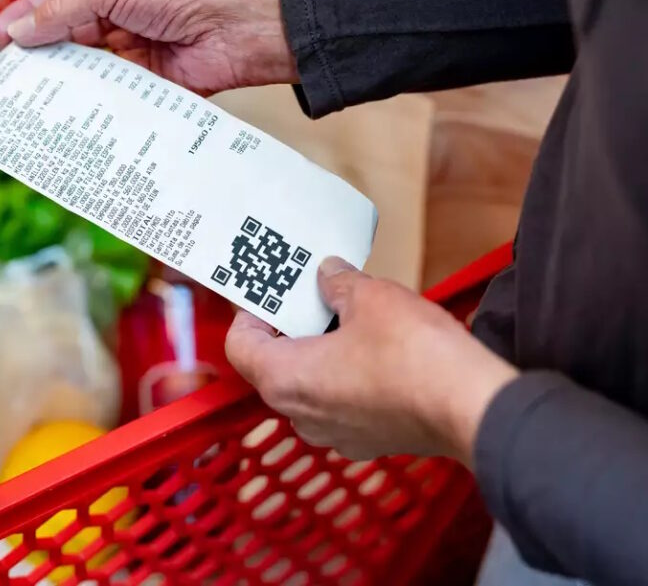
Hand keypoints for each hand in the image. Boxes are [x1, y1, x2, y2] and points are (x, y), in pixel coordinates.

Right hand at [0, 0, 296, 94]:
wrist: (246, 22)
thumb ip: (63, 8)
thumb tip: (17, 30)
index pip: (56, 0)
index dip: (25, 18)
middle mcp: (120, 16)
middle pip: (67, 39)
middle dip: (39, 57)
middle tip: (6, 82)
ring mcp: (136, 52)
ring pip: (88, 72)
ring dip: (64, 85)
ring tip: (29, 105)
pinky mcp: (154, 85)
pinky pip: (116, 98)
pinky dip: (95, 107)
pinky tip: (71, 120)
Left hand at [224, 257, 517, 463]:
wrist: (475, 408)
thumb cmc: (414, 354)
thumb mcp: (370, 297)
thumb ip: (338, 283)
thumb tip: (327, 273)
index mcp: (284, 380)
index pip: (240, 346)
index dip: (250, 312)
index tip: (269, 291)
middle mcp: (301, 416)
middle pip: (274, 365)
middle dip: (291, 327)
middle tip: (311, 294)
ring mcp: (335, 434)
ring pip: (310, 385)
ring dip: (321, 351)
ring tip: (348, 316)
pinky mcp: (369, 441)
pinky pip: (343, 403)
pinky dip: (348, 376)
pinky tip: (377, 349)